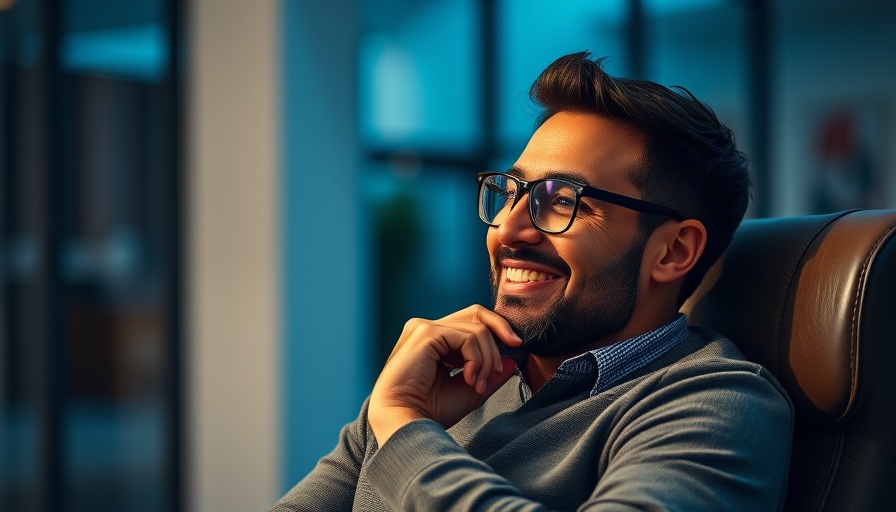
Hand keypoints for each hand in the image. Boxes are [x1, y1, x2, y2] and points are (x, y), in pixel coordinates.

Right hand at [368, 304, 521, 445]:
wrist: (407, 423)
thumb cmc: (430, 412)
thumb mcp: (469, 391)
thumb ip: (488, 375)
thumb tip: (511, 363)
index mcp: (434, 341)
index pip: (472, 322)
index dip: (497, 329)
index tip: (516, 345)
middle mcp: (427, 330)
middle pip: (476, 314)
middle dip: (500, 332)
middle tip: (500, 366)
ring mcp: (424, 328)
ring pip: (477, 329)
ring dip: (486, 360)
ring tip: (477, 385)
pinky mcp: (425, 332)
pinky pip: (468, 337)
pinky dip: (477, 359)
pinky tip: (469, 379)